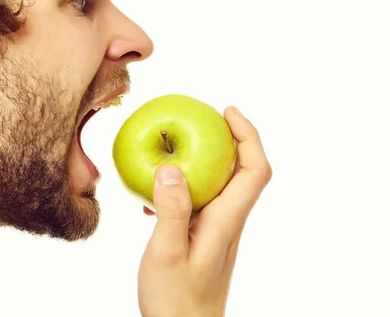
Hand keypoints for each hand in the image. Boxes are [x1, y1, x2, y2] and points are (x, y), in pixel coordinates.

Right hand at [138, 106, 271, 316]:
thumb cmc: (177, 301)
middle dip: (229, 138)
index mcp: (226, 220)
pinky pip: (200, 199)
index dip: (248, 135)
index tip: (227, 111)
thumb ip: (171, 211)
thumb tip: (171, 167)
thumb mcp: (168, 253)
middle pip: (242, 170)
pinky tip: (156, 191)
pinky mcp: (201, 237)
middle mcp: (227, 221)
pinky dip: (185, 184)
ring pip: (220, 184)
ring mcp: (215, 229)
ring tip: (177, 145)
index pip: (255, 170)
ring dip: (206, 159)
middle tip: (201, 118)